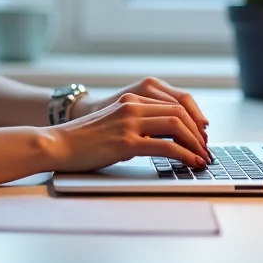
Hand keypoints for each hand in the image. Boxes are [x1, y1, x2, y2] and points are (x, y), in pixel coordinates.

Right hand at [46, 92, 210, 173]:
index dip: (194, 120)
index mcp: (131, 100)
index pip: (174, 104)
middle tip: (206, 149)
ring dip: (195, 143)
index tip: (201, 137)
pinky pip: (165, 147)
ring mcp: (129, 123)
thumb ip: (136, 125)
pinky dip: (184, 155)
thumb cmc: (82, 141)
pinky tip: (191, 163)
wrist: (57, 144)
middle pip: (180, 112)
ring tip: (202, 158)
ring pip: (177, 126)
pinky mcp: (126, 142)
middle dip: (199, 132)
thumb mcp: (113, 124)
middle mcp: (132, 106)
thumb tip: (162, 141)